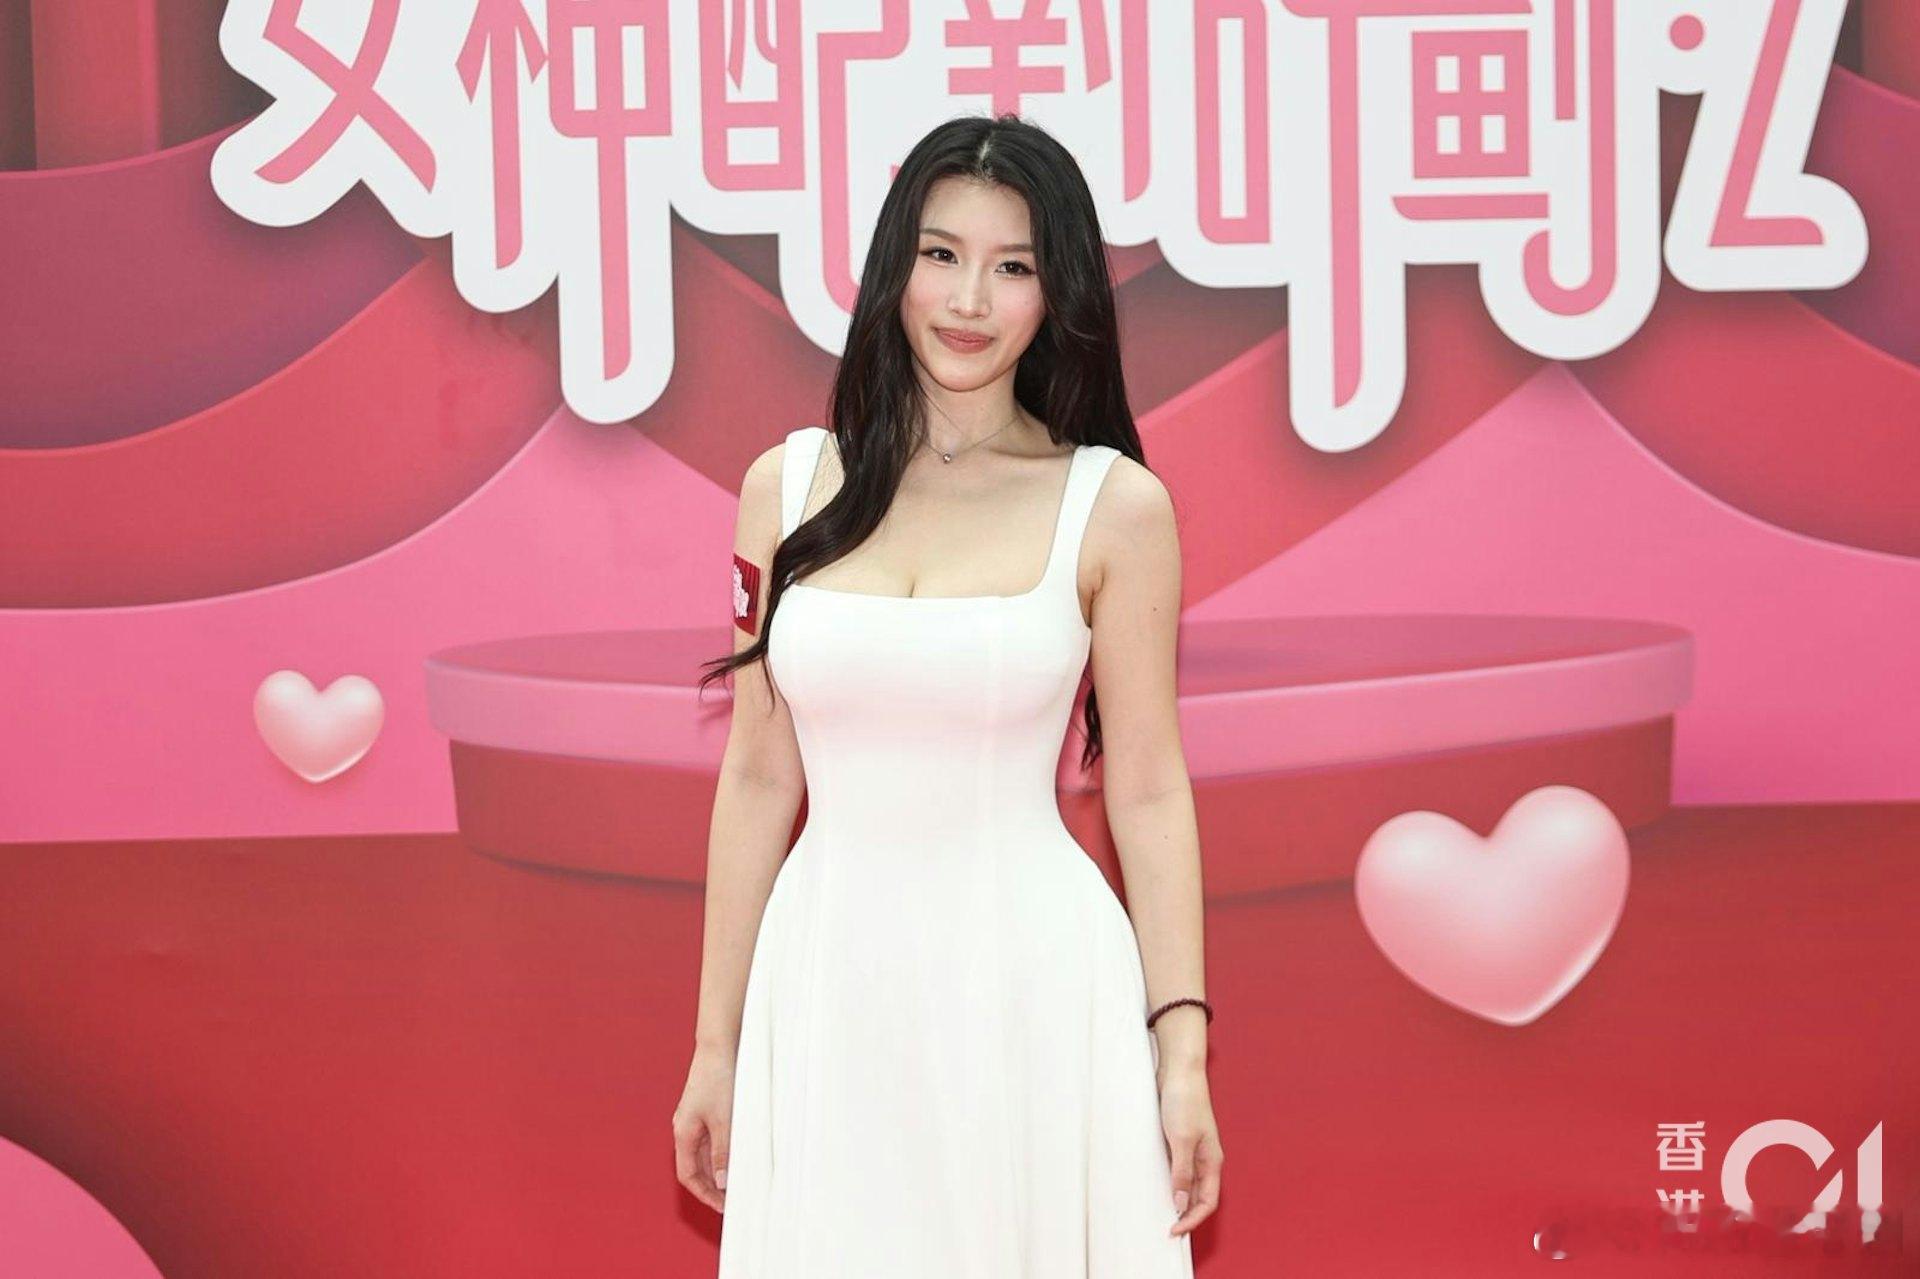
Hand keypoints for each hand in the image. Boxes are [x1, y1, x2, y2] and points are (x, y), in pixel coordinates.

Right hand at [672, 1045, 736, 1212]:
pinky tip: (742, 1156)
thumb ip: (723, 1152)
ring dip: (722, 1169)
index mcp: (683, 1133)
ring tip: (742, 1182)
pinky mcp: (709, 1110)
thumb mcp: (723, 1120)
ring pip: (708, 1154)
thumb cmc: (718, 1078)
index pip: (689, 1175)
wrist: (719, 1045)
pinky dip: (727, 1152)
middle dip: (714, 1186)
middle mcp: (687, 1129)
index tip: (723, 1207)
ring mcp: (697, 1120)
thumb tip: (722, 1182)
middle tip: (735, 1200)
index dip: (704, 1194)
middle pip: (698, 1167)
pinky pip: (716, 1139)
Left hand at [1158, 1062, 1222, 1237]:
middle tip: (1165, 1229)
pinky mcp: (1180, 1140)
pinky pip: (1177, 1169)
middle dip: (1185, 1215)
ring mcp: (1192, 1150)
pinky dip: (1169, 1181)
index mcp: (1212, 1161)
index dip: (1192, 1219)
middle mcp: (1205, 1159)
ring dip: (1176, 1199)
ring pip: (1187, 1184)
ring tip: (1159, 1213)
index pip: (1207, 1202)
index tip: (1174, 1230)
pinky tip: (1156, 1186)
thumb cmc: (1185, 1101)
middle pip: (1198, 1197)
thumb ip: (1182, 1173)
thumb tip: (1180, 1204)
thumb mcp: (1182, 1140)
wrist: (1179, 1071)